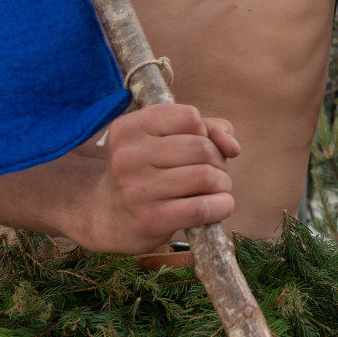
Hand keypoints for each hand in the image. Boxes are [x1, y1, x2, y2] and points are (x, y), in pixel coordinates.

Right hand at [76, 104, 240, 253]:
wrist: (106, 215)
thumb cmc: (146, 170)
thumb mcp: (165, 138)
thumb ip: (207, 129)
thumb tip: (231, 146)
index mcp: (129, 127)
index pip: (189, 116)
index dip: (204, 132)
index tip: (196, 146)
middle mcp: (128, 156)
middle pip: (201, 147)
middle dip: (218, 160)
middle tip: (211, 172)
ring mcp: (137, 189)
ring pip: (206, 176)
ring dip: (222, 183)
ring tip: (215, 189)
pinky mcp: (150, 219)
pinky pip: (203, 208)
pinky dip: (222, 206)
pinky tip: (219, 206)